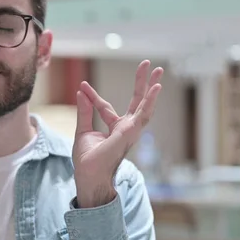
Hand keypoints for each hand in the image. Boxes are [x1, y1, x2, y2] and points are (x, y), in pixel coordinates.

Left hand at [72, 60, 162, 207]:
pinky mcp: (131, 132)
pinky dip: (150, 101)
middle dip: (143, 83)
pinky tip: (156, 87)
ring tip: (158, 71)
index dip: (93, 96)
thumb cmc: (87, 159)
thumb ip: (84, 110)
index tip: (83, 86)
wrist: (88, 174)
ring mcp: (130, 130)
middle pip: (136, 102)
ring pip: (144, 106)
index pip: (105, 107)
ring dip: (151, 88)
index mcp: (114, 128)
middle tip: (149, 65)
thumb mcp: (83, 129)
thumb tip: (81, 91)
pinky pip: (143, 114)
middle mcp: (125, 128)